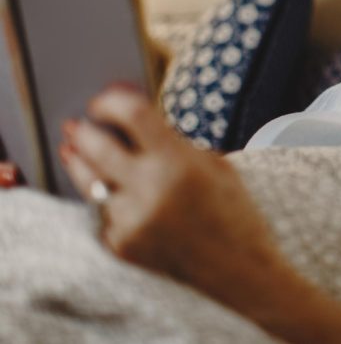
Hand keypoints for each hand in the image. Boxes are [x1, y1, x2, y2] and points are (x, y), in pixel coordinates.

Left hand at [59, 84, 283, 293]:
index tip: (104, 101)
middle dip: (83, 131)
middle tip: (78, 125)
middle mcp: (150, 188)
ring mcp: (132, 219)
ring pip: (89, 182)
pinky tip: (113, 196)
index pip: (130, 114)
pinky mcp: (122, 245)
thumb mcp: (215, 165)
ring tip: (73, 150)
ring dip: (80, 163)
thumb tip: (135, 122)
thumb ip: (174, 144)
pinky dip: (107, 203)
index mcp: (178, 161)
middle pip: (96, 146)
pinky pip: (104, 214)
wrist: (239, 268)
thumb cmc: (234, 211)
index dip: (110, 101)